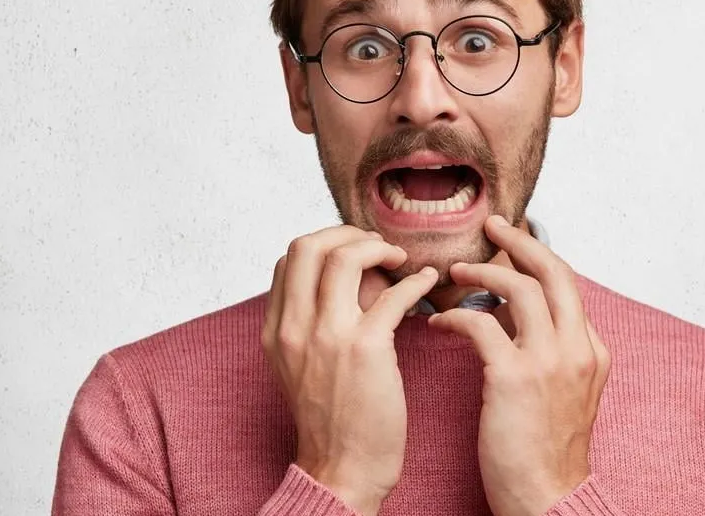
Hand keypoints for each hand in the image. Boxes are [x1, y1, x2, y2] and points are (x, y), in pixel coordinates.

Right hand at [262, 225, 439, 515]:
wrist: (341, 470)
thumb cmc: (332, 422)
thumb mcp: (300, 368)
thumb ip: (312, 324)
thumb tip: (351, 282)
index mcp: (276, 330)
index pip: (289, 259)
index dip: (325, 244)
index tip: (354, 252)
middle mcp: (295, 327)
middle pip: (309, 245)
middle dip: (347, 233)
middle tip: (377, 245)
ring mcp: (328, 336)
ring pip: (344, 257)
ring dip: (377, 247)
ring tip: (400, 258)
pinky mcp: (366, 349)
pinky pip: (393, 293)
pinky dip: (415, 280)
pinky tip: (428, 281)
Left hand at [427, 215, 610, 515]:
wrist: (548, 500)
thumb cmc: (544, 454)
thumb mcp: (563, 395)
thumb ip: (549, 353)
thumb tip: (510, 315)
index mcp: (592, 351)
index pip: (567, 285)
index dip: (537, 257)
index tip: (511, 242)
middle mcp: (579, 349)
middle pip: (555, 271)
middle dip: (522, 240)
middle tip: (492, 223)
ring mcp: (550, 362)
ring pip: (520, 287)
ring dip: (484, 271)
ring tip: (455, 270)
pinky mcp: (516, 378)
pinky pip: (482, 323)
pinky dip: (457, 314)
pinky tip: (439, 321)